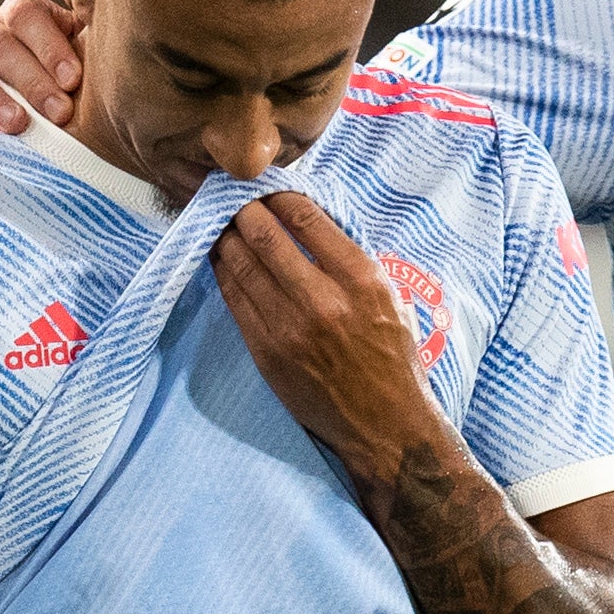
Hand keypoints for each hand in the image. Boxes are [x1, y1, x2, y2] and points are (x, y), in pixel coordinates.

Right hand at [0, 0, 85, 132]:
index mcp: (20, 15)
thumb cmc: (66, 84)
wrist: (43, 119)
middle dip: (30, 80)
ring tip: (17, 124)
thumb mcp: (85, 49)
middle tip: (59, 113)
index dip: (49, 46)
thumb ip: (86, 15)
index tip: (73, 80)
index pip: (26, 14)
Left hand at [212, 190, 444, 469]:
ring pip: (242, 267)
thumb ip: (351, 262)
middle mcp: (323, 301)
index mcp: (362, 280)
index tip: (268, 189)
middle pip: (265, 237)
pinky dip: (223, 274)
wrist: (384, 424)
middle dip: (244, 211)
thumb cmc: (392, 358)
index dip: (279, 196)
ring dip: (226, 238)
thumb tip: (309, 222)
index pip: (306, 218)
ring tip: (220, 223)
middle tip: (234, 199)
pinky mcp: (267, 353)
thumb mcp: (390, 298)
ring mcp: (290, 329)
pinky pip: (234, 302)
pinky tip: (220, 260)